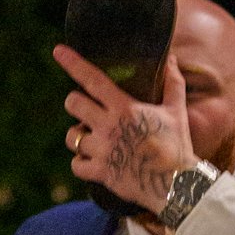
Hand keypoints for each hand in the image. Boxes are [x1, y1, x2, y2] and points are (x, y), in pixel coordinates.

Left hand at [57, 47, 196, 212]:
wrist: (176, 184)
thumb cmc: (177, 145)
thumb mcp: (176, 111)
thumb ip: (172, 83)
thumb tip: (173, 59)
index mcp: (124, 108)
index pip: (93, 80)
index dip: (73, 64)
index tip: (57, 51)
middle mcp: (108, 126)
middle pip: (73, 104)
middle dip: (76, 104)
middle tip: (86, 112)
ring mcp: (102, 150)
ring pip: (71, 137)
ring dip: (79, 137)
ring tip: (93, 140)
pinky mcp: (100, 172)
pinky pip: (76, 164)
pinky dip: (82, 164)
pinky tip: (95, 163)